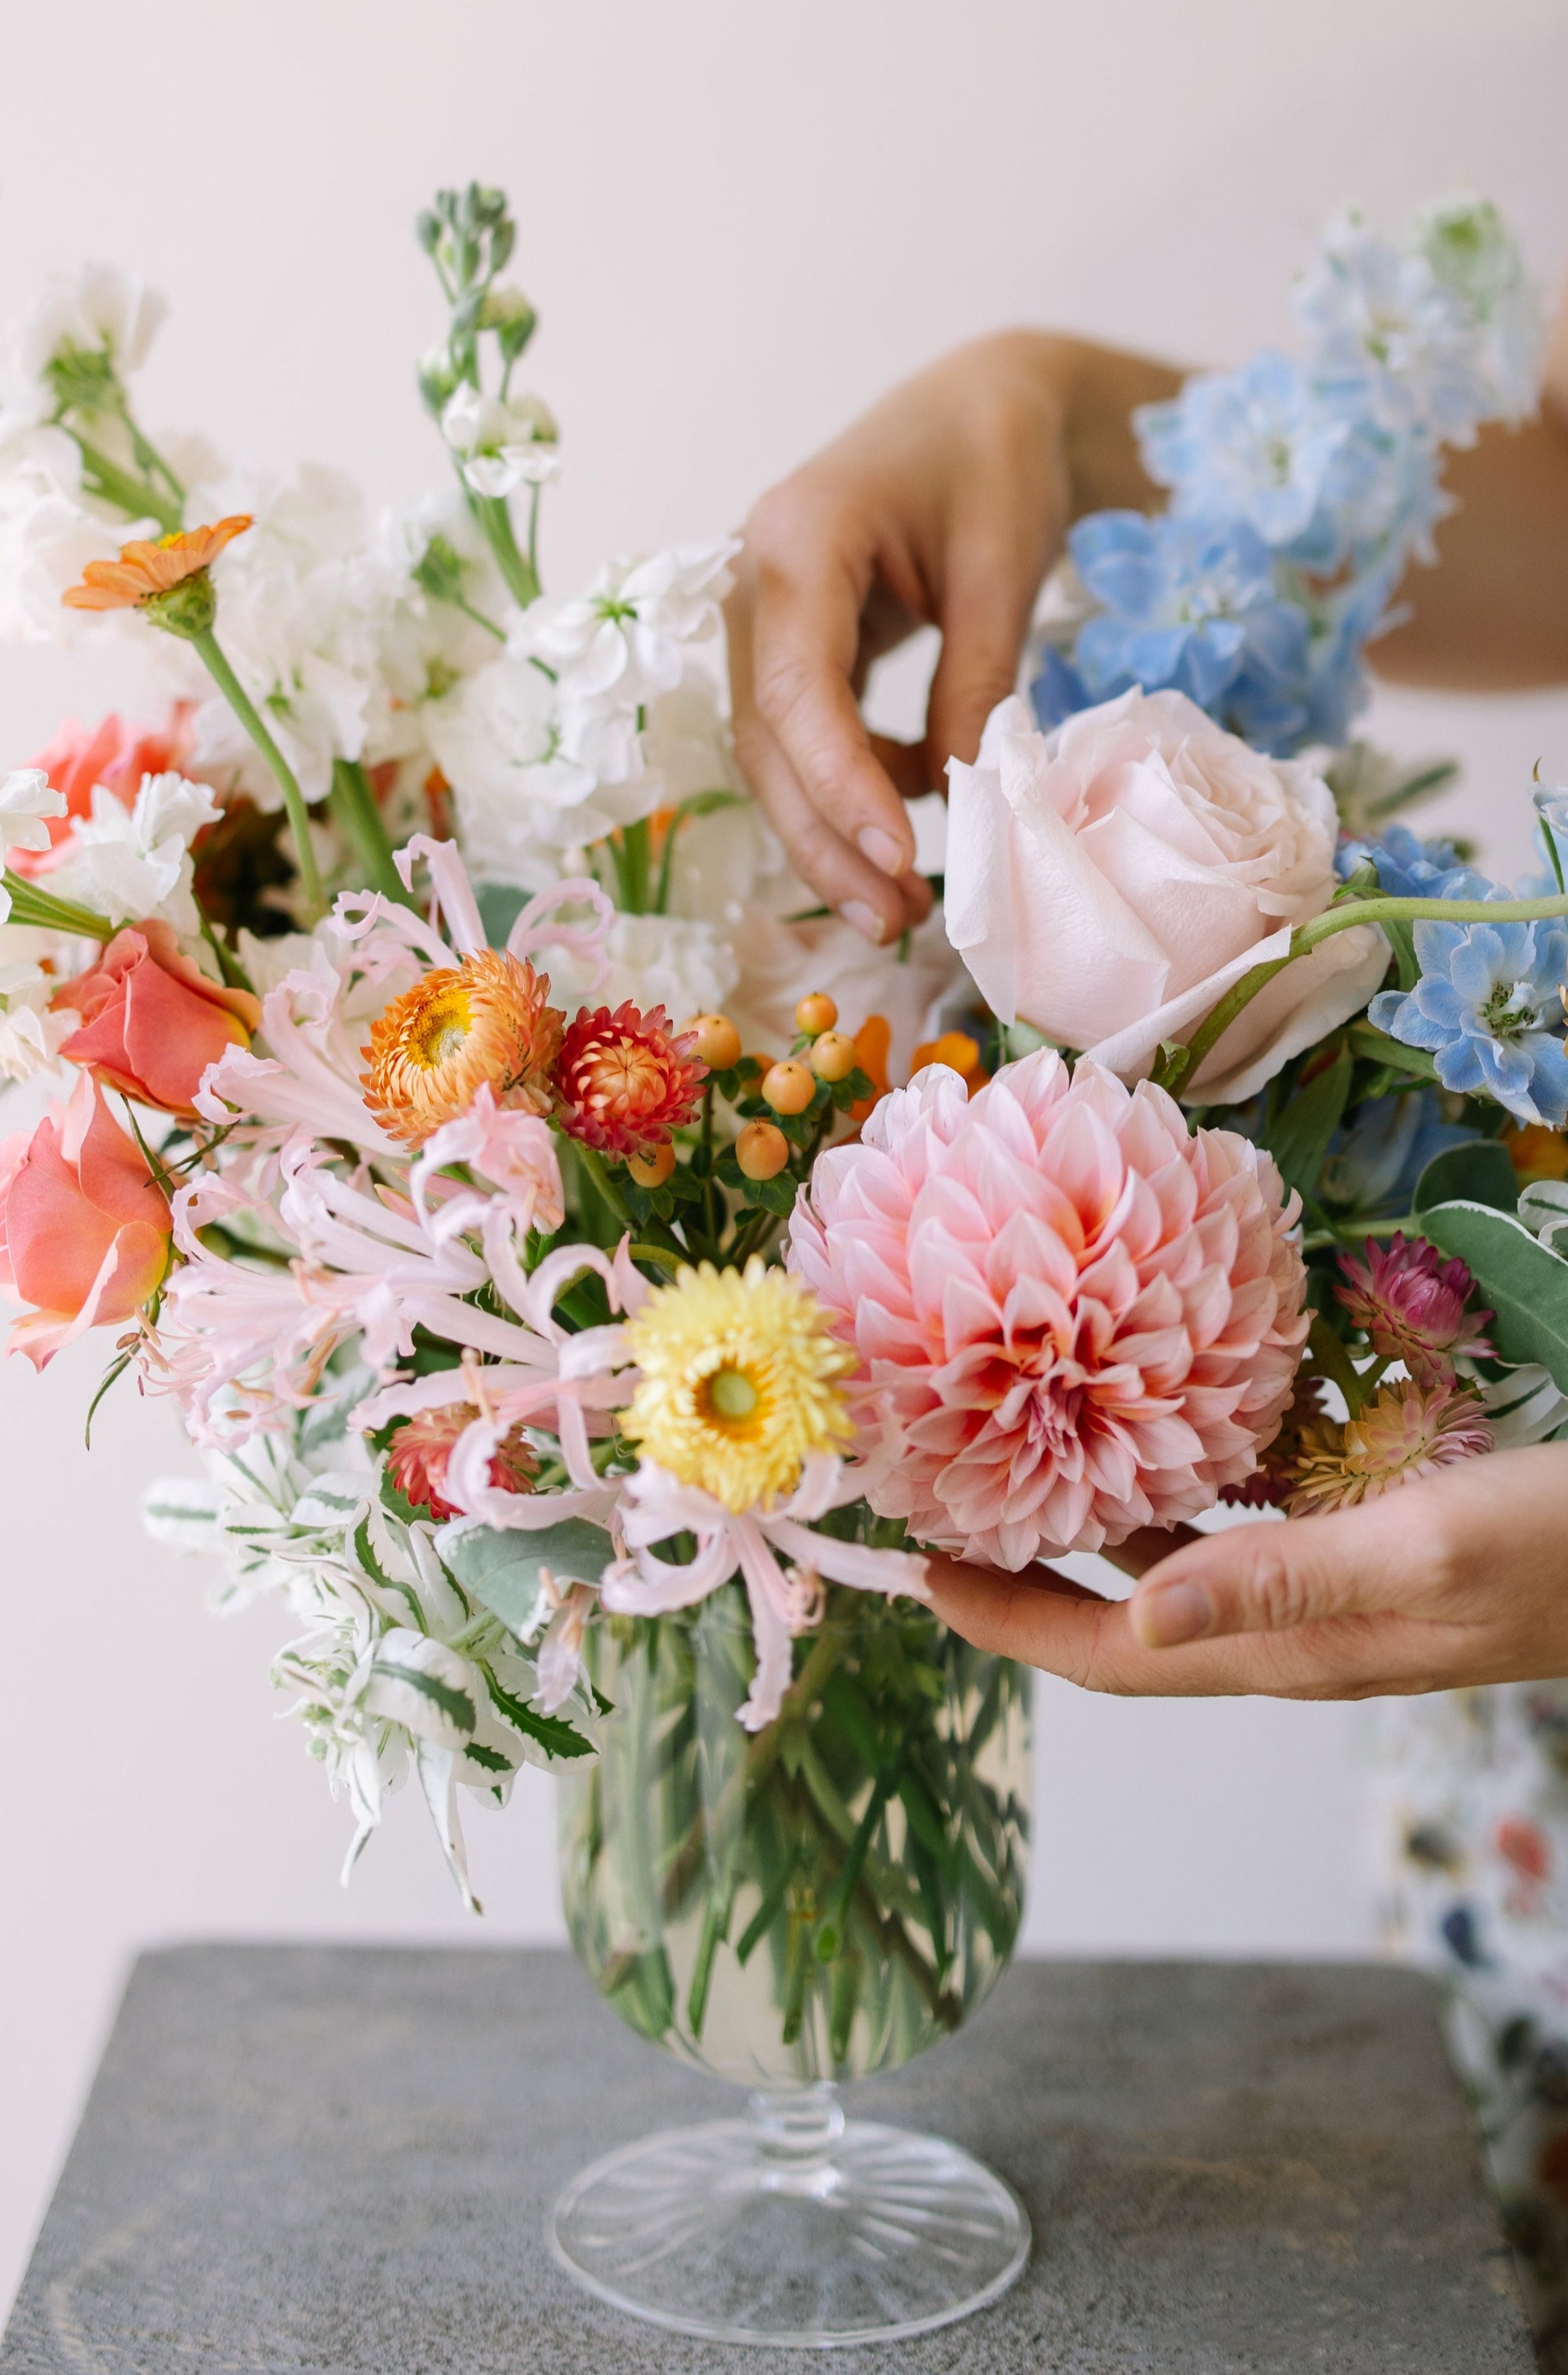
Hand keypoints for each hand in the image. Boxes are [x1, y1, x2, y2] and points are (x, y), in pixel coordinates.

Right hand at [726, 333, 1177, 942]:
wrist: (982, 405)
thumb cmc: (997, 459)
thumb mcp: (1004, 563)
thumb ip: (976, 677)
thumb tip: (961, 799)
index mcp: (799, 540)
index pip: (797, 691)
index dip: (839, 787)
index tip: (899, 860)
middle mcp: (756, 584)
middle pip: (768, 741)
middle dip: (824, 841)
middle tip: (892, 922)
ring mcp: (766, 620)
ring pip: (775, 756)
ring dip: (829, 838)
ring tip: (897, 909)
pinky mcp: (794, 650)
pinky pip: (805, 741)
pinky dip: (852, 793)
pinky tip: (907, 820)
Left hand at [923, 1445, 1567, 1698]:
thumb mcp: (1427, 1546)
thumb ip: (1284, 1578)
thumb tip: (1139, 1614)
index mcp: (1296, 1646)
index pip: (1113, 1657)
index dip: (1008, 1626)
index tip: (916, 1579)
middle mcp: (1299, 1634)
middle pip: (1126, 1626)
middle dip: (1025, 1584)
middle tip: (938, 1517)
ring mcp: (1338, 1601)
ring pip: (1178, 1581)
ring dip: (1090, 1540)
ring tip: (1011, 1472)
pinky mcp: (1373, 1557)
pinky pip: (1241, 1542)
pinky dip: (1175, 1502)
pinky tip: (1153, 1442)